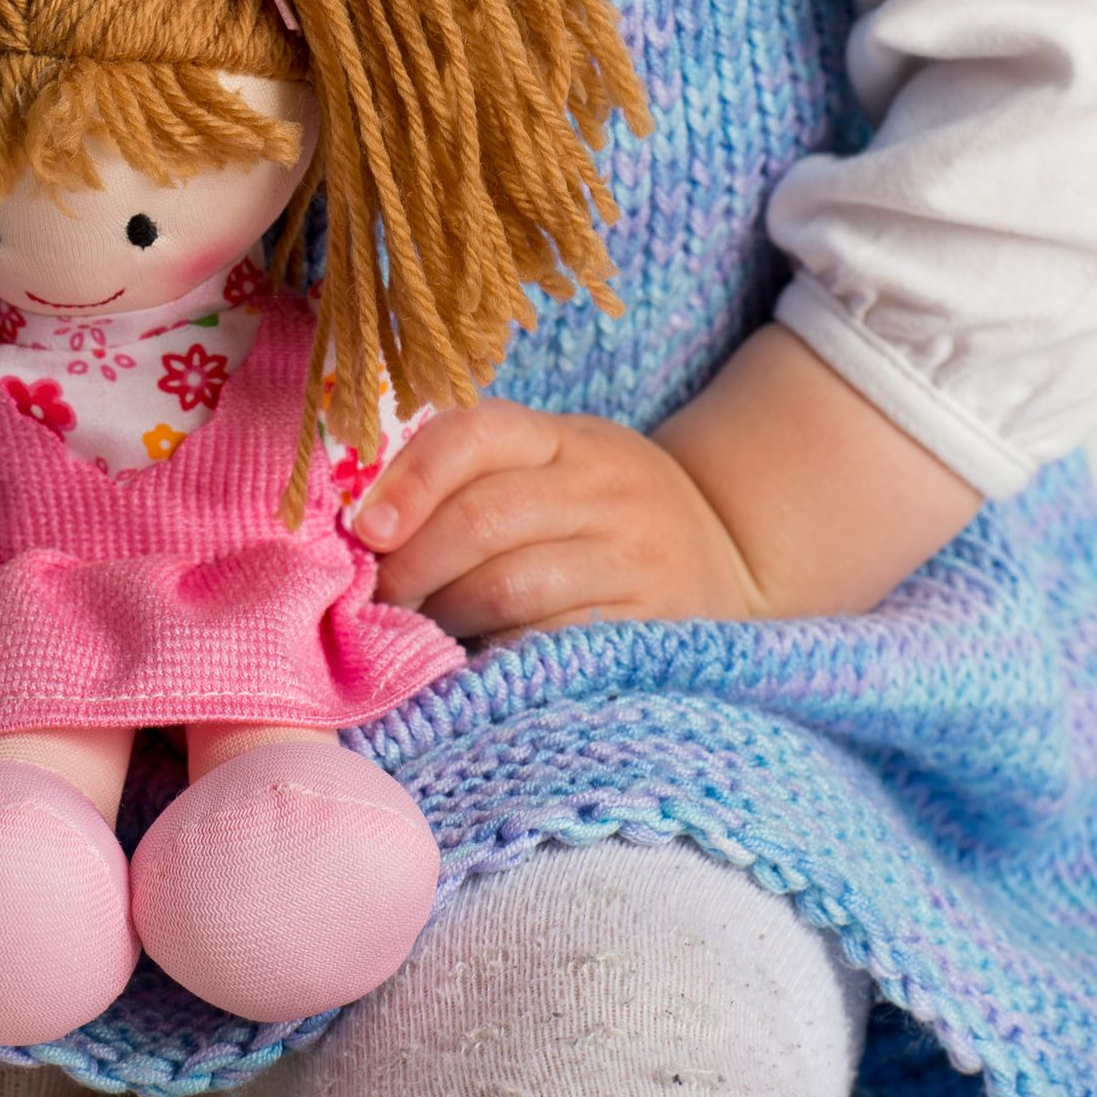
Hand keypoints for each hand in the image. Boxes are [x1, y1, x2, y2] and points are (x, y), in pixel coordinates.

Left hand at [352, 400, 763, 635]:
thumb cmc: (604, 513)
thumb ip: (478, 477)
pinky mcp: (648, 627)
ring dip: (444, 616)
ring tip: (413, 633)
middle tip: (371, 600)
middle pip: (484, 519)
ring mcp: (632, 560)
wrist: (732, 554)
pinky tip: (470, 662)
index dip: (411, 478)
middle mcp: (605, 489)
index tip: (364, 530)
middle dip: (412, 566)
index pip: (478, 433)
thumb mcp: (558, 466)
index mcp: (568, 438)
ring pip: (512, 587)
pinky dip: (497, 655)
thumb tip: (366, 522)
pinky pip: (552, 644)